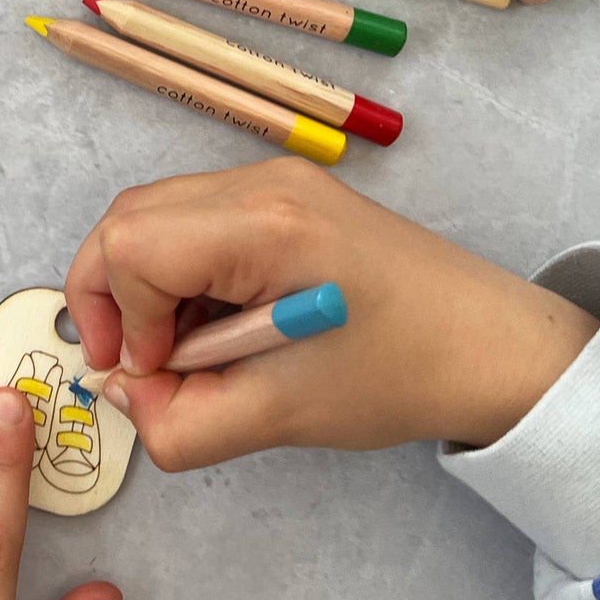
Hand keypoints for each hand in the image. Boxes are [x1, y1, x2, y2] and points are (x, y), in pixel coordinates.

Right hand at [65, 158, 598, 469]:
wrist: (489, 342)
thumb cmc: (397, 375)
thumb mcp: (279, 418)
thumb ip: (179, 422)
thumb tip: (123, 393)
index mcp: (264, 225)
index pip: (132, 245)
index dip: (120, 319)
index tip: (154, 376)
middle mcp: (259, 181)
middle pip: (129, 216)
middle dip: (110, 293)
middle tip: (138, 361)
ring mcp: (271, 177)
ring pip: (153, 212)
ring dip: (144, 282)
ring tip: (183, 346)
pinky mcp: (282, 191)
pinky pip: (192, 216)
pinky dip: (178, 268)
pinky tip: (214, 319)